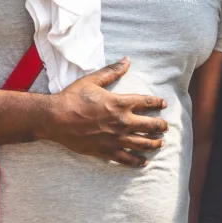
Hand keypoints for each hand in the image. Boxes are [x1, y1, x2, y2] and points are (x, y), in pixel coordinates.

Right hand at [42, 58, 167, 166]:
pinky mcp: (107, 151)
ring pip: (142, 143)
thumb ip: (112, 71)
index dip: (157, 103)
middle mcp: (122, 121)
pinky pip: (127, 158)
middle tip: (165, 127)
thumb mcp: (93, 80)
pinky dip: (137, 161)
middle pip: (150, 125)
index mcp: (120, 103)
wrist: (56, 118)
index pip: (147, 103)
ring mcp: (116, 138)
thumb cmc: (73, 97)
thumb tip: (127, 60)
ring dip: (154, 144)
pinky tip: (144, 162)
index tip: (163, 104)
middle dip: (161, 126)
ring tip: (160, 144)